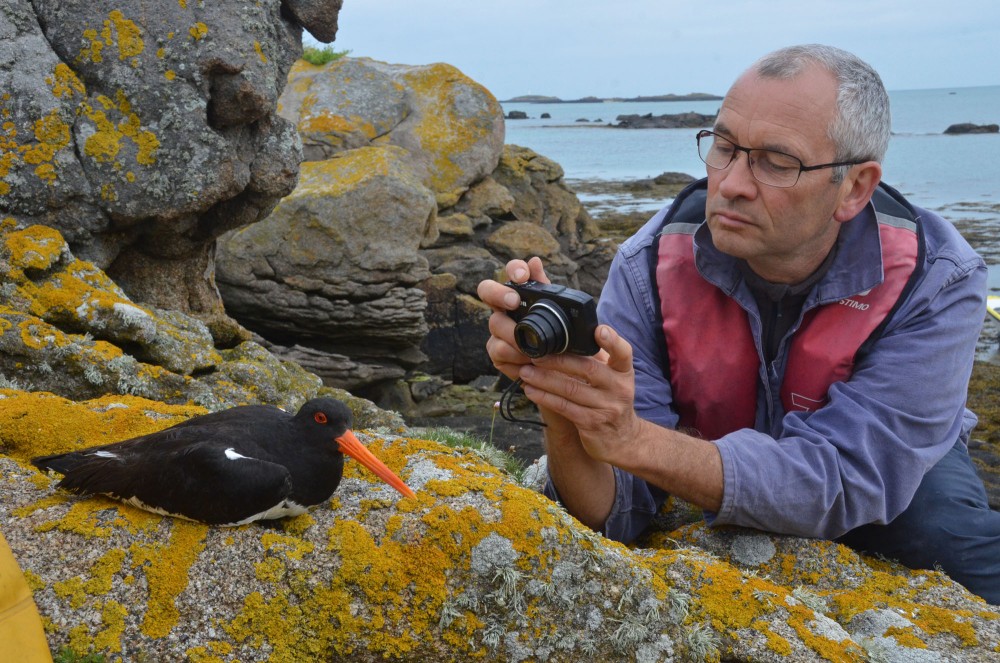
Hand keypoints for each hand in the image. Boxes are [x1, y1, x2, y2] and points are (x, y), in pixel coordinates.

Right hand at [477, 257, 549, 381]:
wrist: (562, 367)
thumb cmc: (558, 334)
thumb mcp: (558, 312)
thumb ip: (545, 287)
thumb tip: (534, 261)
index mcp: (521, 293)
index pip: (511, 271)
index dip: (514, 269)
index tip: (522, 276)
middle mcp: (503, 308)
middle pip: (487, 290)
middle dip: (498, 293)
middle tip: (514, 302)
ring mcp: (497, 330)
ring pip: (495, 325)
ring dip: (514, 335)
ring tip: (533, 345)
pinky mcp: (496, 353)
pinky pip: (499, 351)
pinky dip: (516, 357)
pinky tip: (528, 361)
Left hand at [518, 324, 640, 466]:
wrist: (622, 440)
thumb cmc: (610, 401)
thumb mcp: (613, 380)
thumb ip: (597, 360)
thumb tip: (568, 336)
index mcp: (624, 372)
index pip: (623, 353)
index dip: (612, 341)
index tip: (599, 330)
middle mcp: (619, 388)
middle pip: (587, 369)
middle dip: (558, 360)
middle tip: (535, 354)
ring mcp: (606, 408)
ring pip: (571, 389)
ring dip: (544, 379)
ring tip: (525, 371)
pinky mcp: (592, 424)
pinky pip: (564, 407)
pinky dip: (545, 398)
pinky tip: (530, 390)